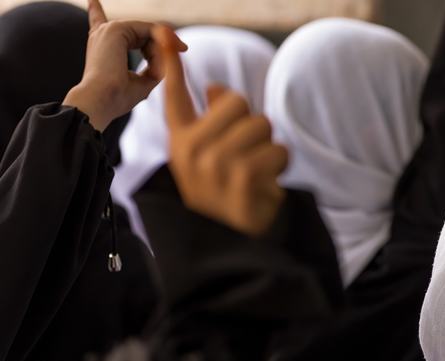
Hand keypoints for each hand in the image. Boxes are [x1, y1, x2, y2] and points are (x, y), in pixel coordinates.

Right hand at [62, 0, 185, 130]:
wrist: (101, 101)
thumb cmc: (119, 97)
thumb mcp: (142, 82)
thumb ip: (154, 66)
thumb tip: (167, 53)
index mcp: (103, 45)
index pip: (99, 22)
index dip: (96, 11)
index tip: (92, 0)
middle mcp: (103, 34)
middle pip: (145, 36)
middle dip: (161, 53)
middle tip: (182, 50)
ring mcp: (109, 30)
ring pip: (150, 34)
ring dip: (160, 54)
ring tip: (156, 70)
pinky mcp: (116, 29)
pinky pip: (150, 31)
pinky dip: (159, 48)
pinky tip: (161, 57)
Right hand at [154, 25, 287, 237]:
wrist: (228, 243)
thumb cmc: (222, 196)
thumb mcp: (206, 160)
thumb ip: (210, 125)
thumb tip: (216, 88)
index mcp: (179, 141)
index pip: (173, 95)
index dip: (170, 63)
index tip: (163, 32)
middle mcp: (192, 149)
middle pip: (236, 103)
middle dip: (253, 125)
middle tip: (249, 153)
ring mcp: (216, 162)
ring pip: (263, 126)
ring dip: (270, 148)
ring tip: (257, 173)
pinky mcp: (243, 175)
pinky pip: (279, 150)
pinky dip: (281, 166)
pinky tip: (266, 185)